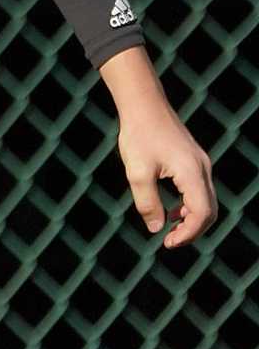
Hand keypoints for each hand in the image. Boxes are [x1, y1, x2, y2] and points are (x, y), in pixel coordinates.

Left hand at [115, 94, 217, 249]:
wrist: (144, 105)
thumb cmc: (139, 135)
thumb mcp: (137, 172)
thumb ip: (147, 202)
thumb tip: (155, 228)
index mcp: (192, 173)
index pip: (201, 213)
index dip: (188, 233)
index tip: (168, 243)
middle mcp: (202, 169)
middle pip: (209, 210)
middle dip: (193, 230)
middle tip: (170, 241)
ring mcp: (201, 164)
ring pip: (206, 200)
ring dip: (191, 218)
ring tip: (170, 229)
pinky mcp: (194, 160)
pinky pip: (199, 190)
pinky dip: (189, 205)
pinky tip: (171, 210)